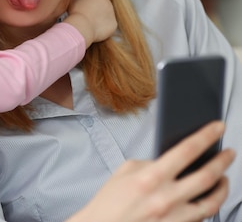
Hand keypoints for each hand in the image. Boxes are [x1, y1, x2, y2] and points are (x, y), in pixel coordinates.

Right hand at [63, 0, 116, 45]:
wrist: (82, 27)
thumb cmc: (77, 12)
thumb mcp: (74, 1)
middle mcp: (109, 4)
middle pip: (106, 4)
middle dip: (100, 8)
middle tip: (90, 14)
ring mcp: (112, 15)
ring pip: (108, 15)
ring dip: (102, 18)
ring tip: (91, 23)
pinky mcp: (114, 25)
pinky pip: (110, 26)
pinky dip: (104, 28)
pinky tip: (95, 29)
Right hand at [68, 121, 234, 221]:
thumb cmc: (109, 202)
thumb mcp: (125, 172)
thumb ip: (150, 164)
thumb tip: (170, 161)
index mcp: (151, 177)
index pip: (186, 150)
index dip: (206, 136)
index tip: (218, 127)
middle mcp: (166, 198)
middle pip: (207, 176)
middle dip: (223, 161)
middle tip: (230, 153)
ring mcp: (174, 218)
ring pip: (212, 201)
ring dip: (223, 187)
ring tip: (224, 178)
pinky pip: (201, 217)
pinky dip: (207, 205)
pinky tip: (207, 198)